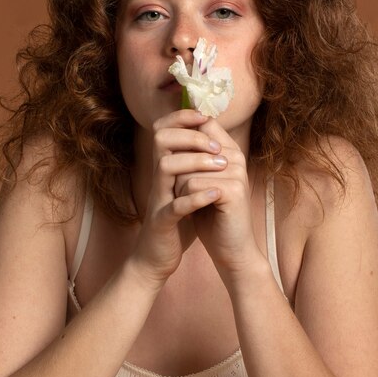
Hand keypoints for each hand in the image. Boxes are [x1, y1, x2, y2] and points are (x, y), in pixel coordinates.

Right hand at [130, 110, 227, 288]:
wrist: (157, 259)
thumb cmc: (175, 223)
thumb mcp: (184, 189)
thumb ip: (193, 167)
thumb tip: (212, 138)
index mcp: (164, 170)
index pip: (164, 130)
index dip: (182, 117)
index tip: (205, 117)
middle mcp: (158, 179)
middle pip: (160, 140)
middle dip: (190, 136)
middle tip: (215, 146)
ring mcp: (158, 199)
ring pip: (165, 167)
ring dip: (195, 162)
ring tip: (220, 166)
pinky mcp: (162, 222)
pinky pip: (175, 206)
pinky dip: (196, 198)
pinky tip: (216, 194)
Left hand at [174, 118, 268, 290]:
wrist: (231, 249)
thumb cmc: (213, 216)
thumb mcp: (201, 182)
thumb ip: (193, 158)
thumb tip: (169, 133)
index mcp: (230, 152)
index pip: (203, 123)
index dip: (184, 137)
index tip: (177, 161)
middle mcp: (235, 158)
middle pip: (189, 148)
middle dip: (178, 172)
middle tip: (184, 193)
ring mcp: (236, 172)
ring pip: (187, 168)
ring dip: (180, 189)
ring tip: (192, 203)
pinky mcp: (232, 190)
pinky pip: (192, 184)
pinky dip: (186, 200)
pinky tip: (197, 211)